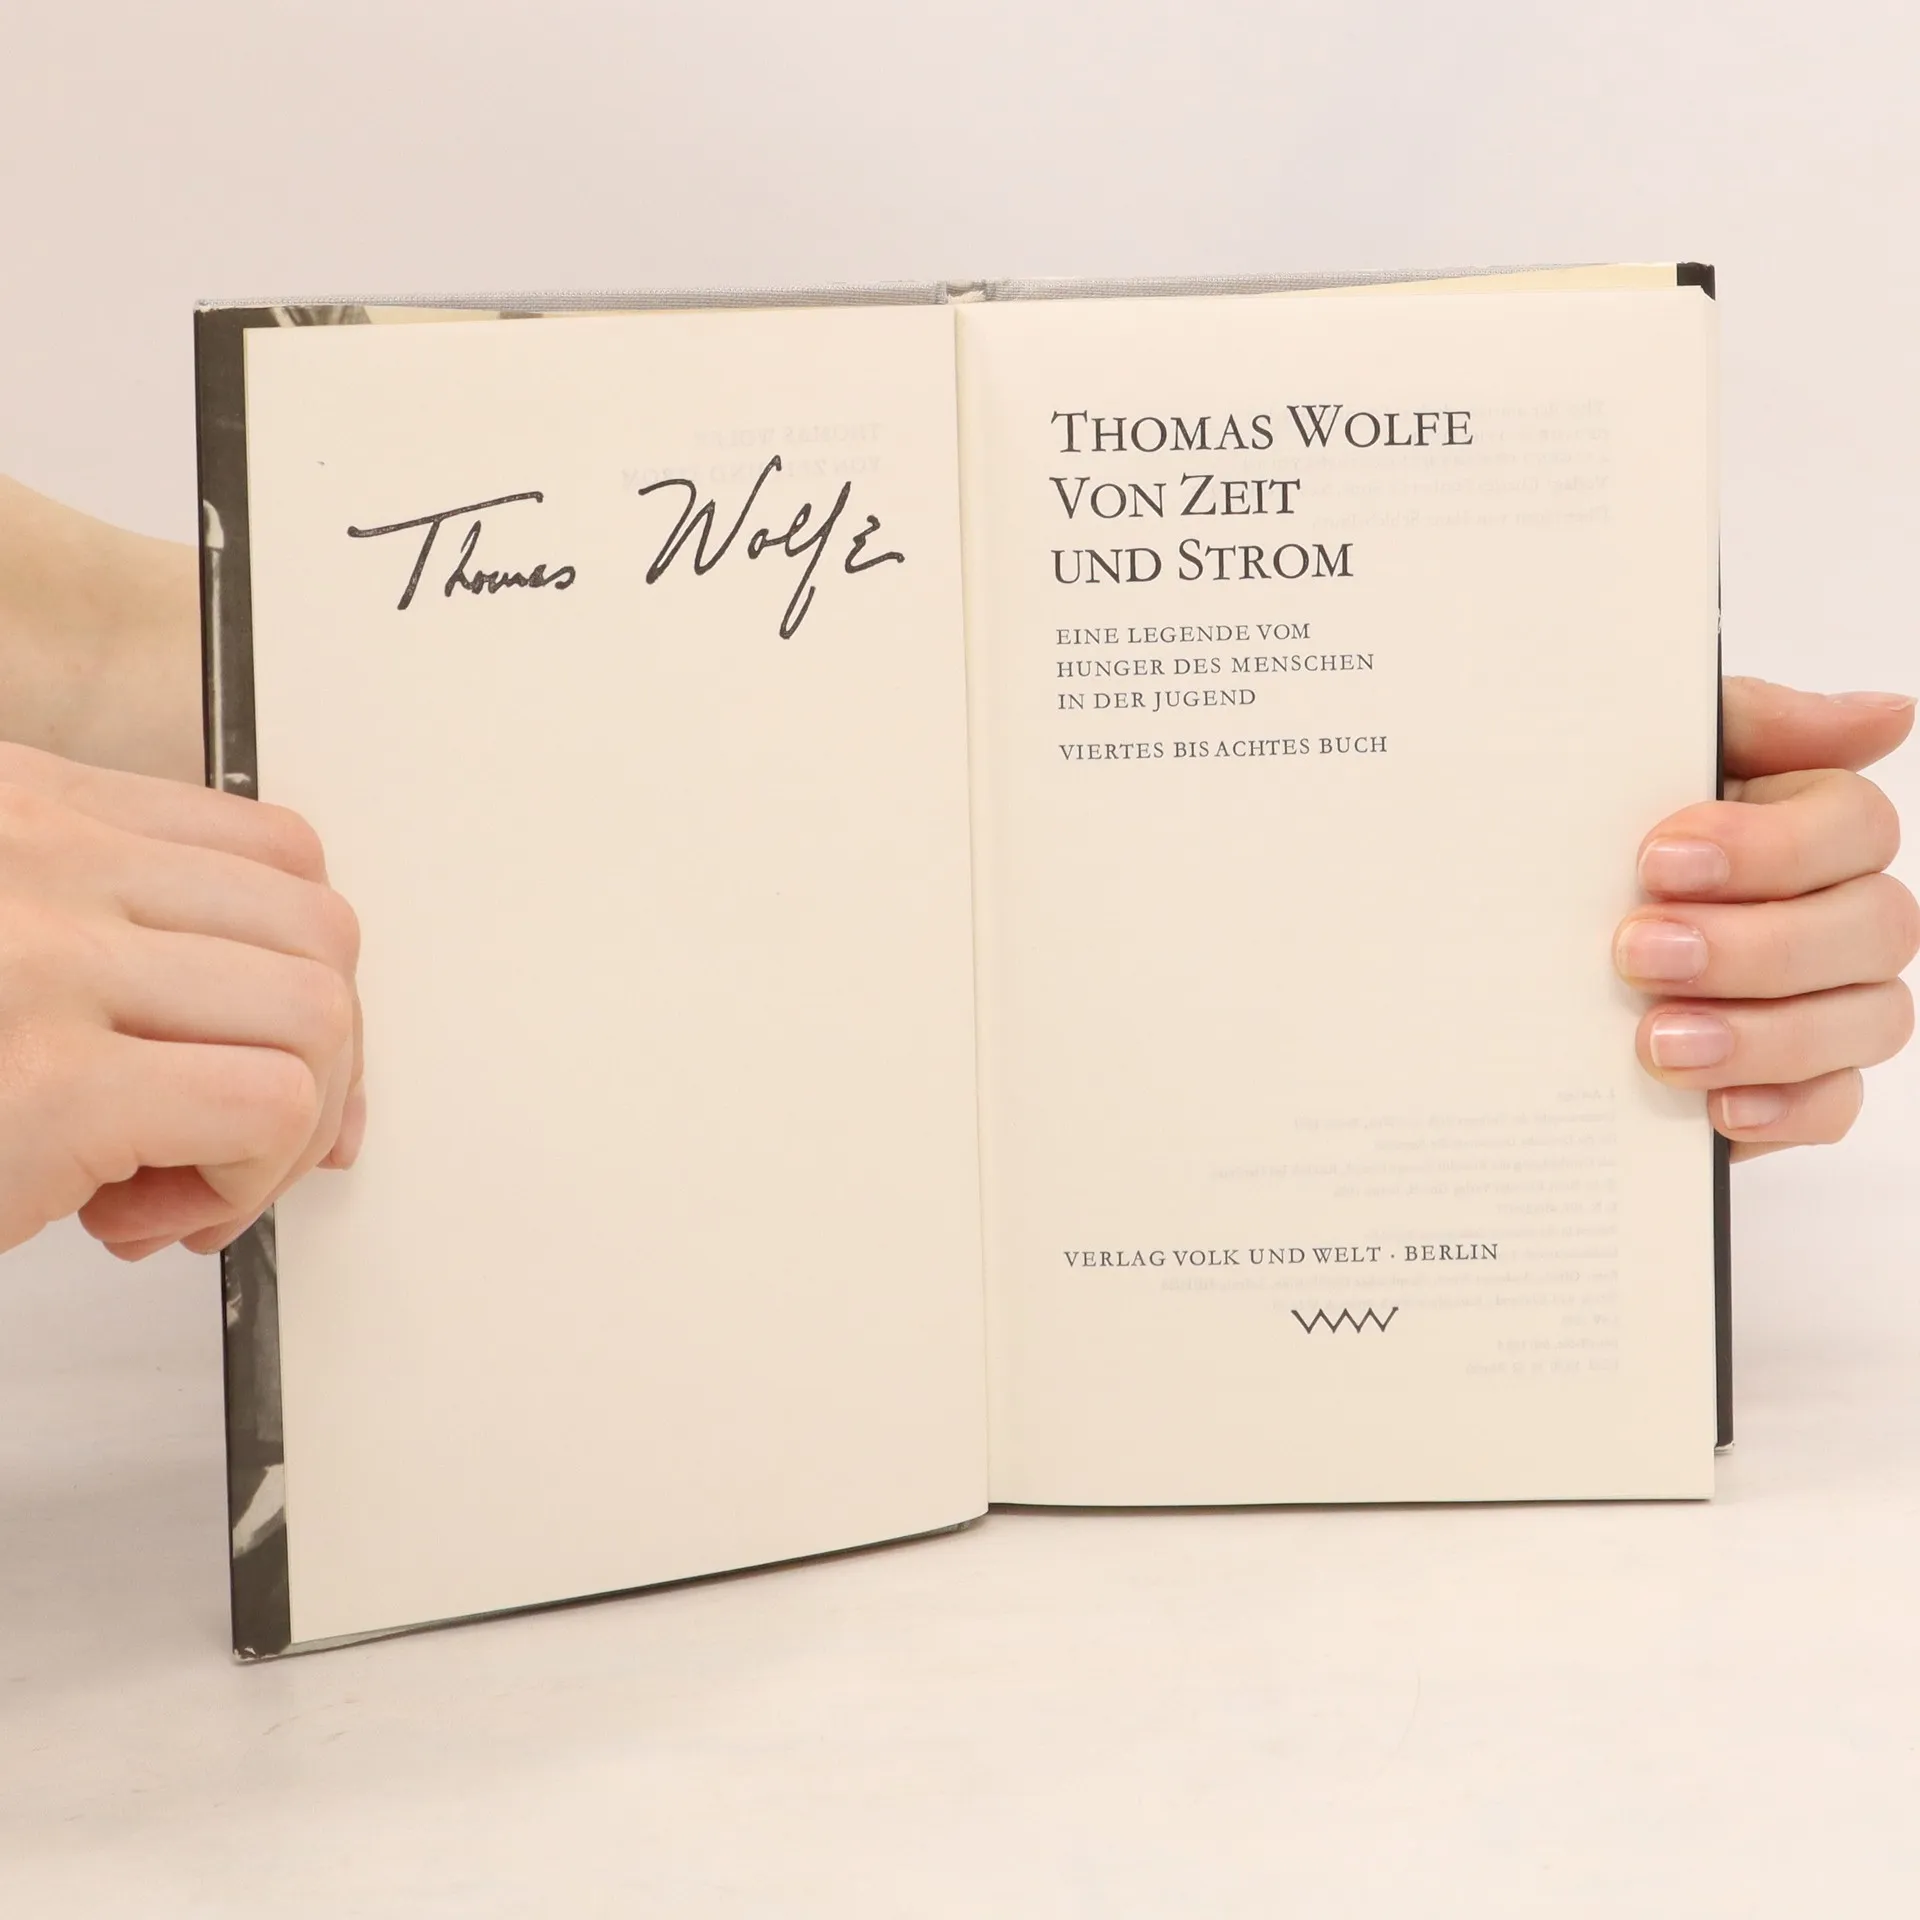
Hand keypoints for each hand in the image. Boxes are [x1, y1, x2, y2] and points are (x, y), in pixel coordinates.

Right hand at [0, 742, 362, 1258]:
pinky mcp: (46, 1085)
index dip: (304, 971)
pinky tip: (144, 1218)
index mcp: (21, 809)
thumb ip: (117, 953)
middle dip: (317, 1056)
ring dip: (283, 1125)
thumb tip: (318, 1057)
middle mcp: (32, 856)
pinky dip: (247, 1180)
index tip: (276, 1063)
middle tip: (228, 1141)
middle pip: (318, 929)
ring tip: (172, 1183)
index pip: (271, 853)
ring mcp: (37, 959)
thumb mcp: (4, 958)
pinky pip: (268, 1104)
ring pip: (316, 1009)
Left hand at [1614, 678, 1917, 1157]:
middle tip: (1637, 954)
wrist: (1504, 934)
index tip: (1655, 862)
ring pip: (1867, 1020)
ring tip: (1655, 1040)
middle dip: (1754, 945)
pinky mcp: (1795, 1083)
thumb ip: (1751, 722)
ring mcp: (1830, 1002)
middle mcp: (1840, 912)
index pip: (1856, 826)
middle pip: (1872, 928)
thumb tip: (1888, 713)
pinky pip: (1834, 1106)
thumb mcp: (1642, 754)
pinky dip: (1783, 1109)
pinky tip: (1717, 1110)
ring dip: (1763, 1034)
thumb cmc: (1589, 827)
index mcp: (1811, 824)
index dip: (1768, 848)